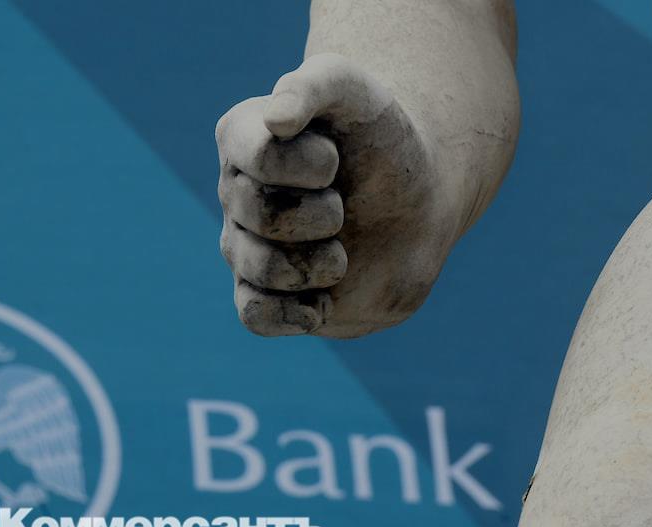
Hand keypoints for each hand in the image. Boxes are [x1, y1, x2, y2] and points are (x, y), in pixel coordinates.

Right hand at [216, 53, 451, 337]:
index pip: (260, 157)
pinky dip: (291, 314)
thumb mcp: (357, 91)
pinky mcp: (267, 295)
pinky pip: (254, 317)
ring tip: (342, 255)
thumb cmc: (381, 139)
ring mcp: (246, 246)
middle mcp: (235, 193)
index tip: (336, 157)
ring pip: (258, 268)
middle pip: (261, 215)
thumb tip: (276, 120)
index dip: (312, 164)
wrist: (416, 200)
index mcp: (242, 137)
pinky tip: (324, 303)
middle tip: (344, 208)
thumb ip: (316, 84)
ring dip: (317, 265)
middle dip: (322, 214)